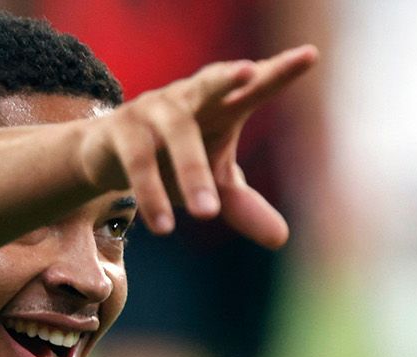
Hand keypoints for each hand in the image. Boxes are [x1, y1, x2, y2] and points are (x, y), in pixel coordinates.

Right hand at [78, 45, 317, 247]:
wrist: (106, 157)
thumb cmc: (172, 161)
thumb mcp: (213, 185)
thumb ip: (245, 208)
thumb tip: (281, 239)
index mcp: (220, 104)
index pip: (254, 87)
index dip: (279, 71)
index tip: (309, 56)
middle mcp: (188, 98)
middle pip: (211, 82)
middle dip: (229, 77)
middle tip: (250, 71)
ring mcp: (152, 110)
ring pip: (176, 130)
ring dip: (192, 171)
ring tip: (208, 214)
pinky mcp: (120, 130)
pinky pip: (139, 159)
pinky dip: (152, 193)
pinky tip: (165, 227)